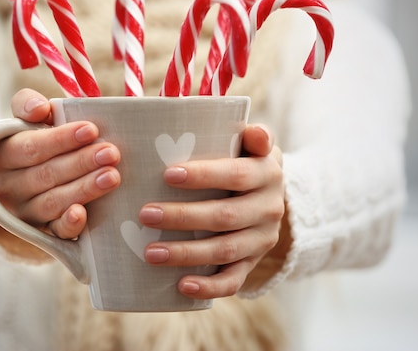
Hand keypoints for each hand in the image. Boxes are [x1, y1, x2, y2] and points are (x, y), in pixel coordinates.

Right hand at [0, 88, 120, 238]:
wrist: (31, 184)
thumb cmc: (37, 143)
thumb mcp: (27, 121)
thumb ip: (28, 104)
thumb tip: (38, 108)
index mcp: (2, 155)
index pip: (30, 146)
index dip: (61, 139)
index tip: (91, 129)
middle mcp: (8, 187)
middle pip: (45, 175)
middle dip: (81, 162)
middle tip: (111, 153)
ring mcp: (24, 213)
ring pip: (52, 202)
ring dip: (84, 189)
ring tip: (112, 176)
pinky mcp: (41, 234)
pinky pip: (54, 233)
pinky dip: (68, 224)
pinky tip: (83, 214)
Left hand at [138, 124, 284, 299]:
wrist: (272, 195)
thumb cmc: (246, 161)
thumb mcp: (255, 144)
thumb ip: (254, 135)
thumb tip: (253, 131)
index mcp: (266, 173)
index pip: (236, 175)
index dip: (204, 176)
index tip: (167, 175)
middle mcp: (269, 208)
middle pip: (225, 216)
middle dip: (183, 217)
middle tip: (145, 215)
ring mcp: (261, 239)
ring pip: (225, 250)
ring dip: (186, 253)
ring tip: (150, 252)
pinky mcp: (253, 263)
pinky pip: (234, 281)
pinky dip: (209, 287)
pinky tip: (182, 285)